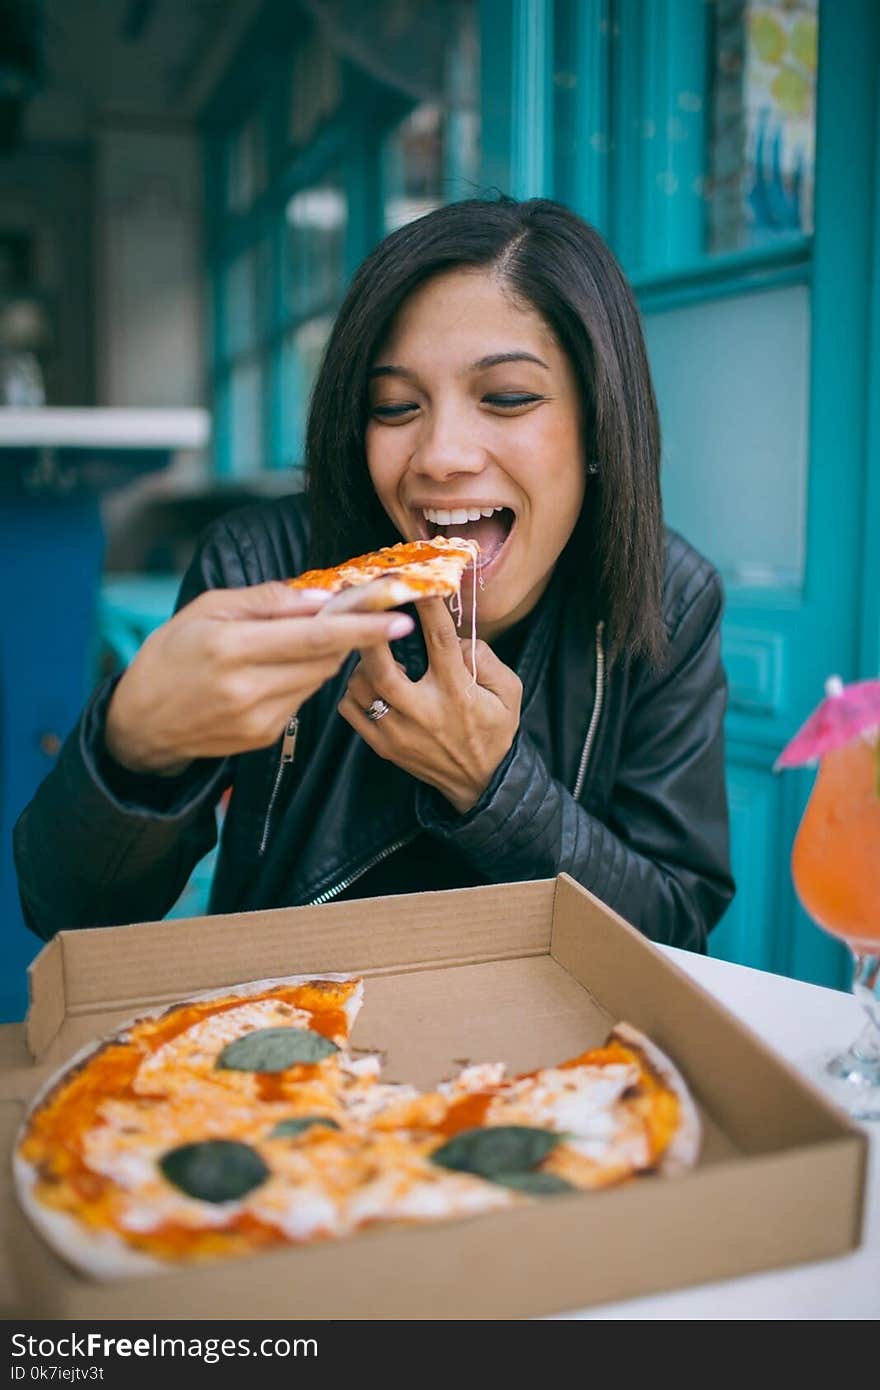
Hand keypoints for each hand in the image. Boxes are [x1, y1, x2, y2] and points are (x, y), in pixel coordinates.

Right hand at [105, 583, 413, 774]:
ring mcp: (259, 719)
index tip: (399, 619)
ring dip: (324, 653)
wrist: (143, 723)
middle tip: (362, 609)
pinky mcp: (265, 737)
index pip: (313, 638)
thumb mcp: (206, 609)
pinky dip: (303, 676)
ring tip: (300, 637)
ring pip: (319, 678)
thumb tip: (320, 596)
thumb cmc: (172, 653)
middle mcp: (248, 689)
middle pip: (325, 658)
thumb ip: (266, 601)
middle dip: (350, 633)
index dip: (361, 628)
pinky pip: (303, 697)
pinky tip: (277, 667)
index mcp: (231, 649)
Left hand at [338, 597, 521, 813]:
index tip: (416, 582)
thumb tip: (455, 636)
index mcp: (456, 691)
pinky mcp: (382, 746)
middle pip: (381, 666)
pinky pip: (351, 710)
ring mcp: (398, 731)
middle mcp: (423, 710)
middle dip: (368, 634)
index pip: (439, 639)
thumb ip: (485, 658)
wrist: (480, 782)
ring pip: (359, 686)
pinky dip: (352, 690)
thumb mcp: (508, 691)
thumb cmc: (494, 730)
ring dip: (360, 662)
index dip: (426, 607)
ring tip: (371, 651)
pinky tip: (366, 683)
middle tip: (365, 610)